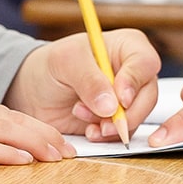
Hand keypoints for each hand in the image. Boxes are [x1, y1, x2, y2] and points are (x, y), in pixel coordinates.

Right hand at [0, 80, 72, 163]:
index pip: (11, 117)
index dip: (38, 129)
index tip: (59, 141)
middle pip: (17, 121)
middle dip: (48, 136)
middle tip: (71, 151)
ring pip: (7, 131)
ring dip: (37, 143)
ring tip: (59, 156)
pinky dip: (6, 152)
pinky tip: (25, 160)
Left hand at [6, 28, 160, 138]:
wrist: (35, 90)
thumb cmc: (53, 65)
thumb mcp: (67, 62)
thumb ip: (89, 80)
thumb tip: (111, 106)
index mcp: (128, 47)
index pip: (145, 63)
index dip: (134, 83)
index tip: (119, 100)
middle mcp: (134, 73)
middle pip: (147, 96)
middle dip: (124, 114)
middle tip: (102, 122)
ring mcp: (129, 99)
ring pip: (137, 118)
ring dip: (110, 126)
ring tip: (80, 115)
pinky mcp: (119, 120)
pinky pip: (123, 133)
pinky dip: (106, 136)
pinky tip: (88, 129)